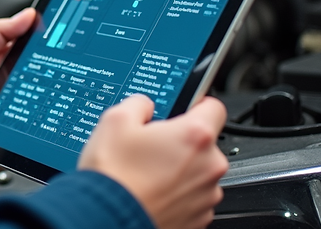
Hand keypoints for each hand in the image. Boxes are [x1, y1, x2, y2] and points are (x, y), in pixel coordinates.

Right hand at [77, 95, 228, 228]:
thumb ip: (138, 104)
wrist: (106, 220)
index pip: (214, 107)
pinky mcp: (199, 219)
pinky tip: (151, 191)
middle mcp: (209, 166)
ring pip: (197, 172)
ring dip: (178, 170)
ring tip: (145, 173)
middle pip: (203, 143)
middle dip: (179, 142)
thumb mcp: (115, 120)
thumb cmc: (114, 175)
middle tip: (149, 147)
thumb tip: (144, 106)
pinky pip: (191, 198)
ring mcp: (206, 196)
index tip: (182, 110)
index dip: (196, 105)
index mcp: (195, 135)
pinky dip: (175, 194)